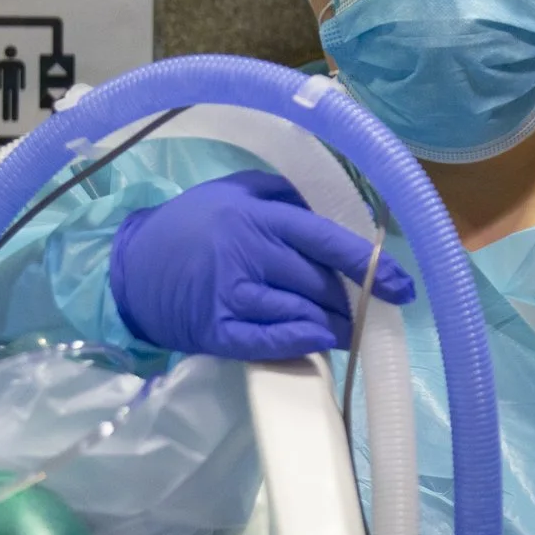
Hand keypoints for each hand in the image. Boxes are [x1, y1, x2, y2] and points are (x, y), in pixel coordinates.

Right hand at [108, 171, 417, 360]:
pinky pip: (271, 341)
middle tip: (366, 310)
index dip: (369, 265)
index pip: (326, 239)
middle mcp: (247, 251)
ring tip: (347, 329)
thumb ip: (287, 198)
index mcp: (257, 214)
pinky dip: (302, 343)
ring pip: (302, 313)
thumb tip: (346, 220)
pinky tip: (319, 341)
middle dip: (350, 301)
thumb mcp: (236, 191)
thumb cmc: (194, 223)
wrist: (133, 266)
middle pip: (318, 283)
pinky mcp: (216, 328)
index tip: (401, 286)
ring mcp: (230, 293)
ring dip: (333, 326)